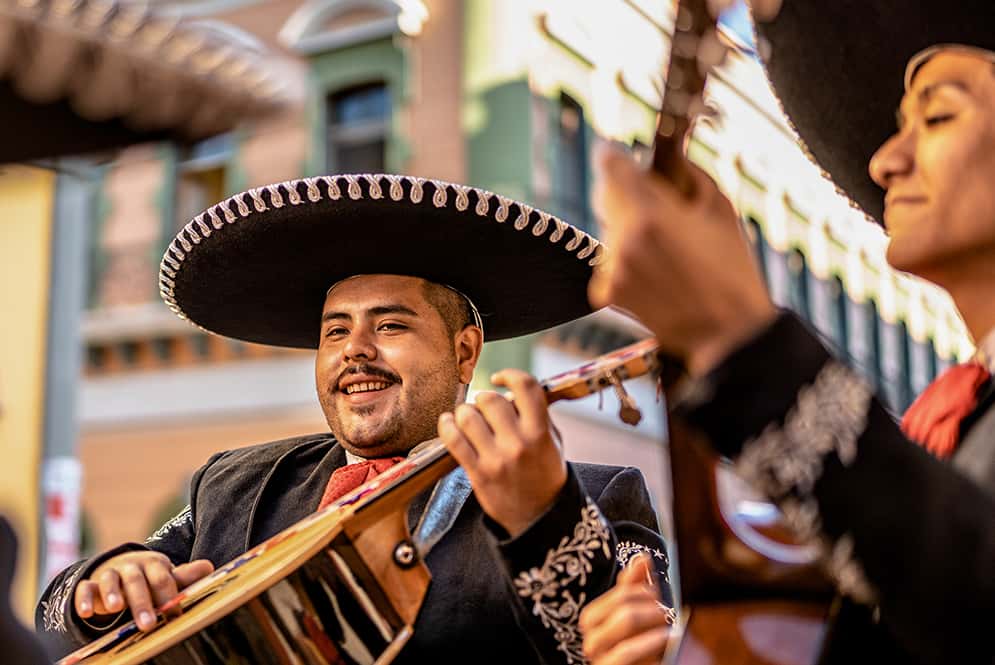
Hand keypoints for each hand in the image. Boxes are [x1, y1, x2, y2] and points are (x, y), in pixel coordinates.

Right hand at [74, 551, 213, 631]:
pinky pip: (85, 588)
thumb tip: (209, 567)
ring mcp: (110, 573)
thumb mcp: (166, 577)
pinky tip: (86, 613)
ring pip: (110, 580)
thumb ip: (185, 577)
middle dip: (143, 602)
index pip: (163, 578)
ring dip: (112, 593)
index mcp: (155, 564)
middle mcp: (132, 566)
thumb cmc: (151, 579)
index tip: (174, 616)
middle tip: (148, 624)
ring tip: (116, 608)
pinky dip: (84, 599)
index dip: (168, 596)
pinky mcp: (91, 584)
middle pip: (137, 580)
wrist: (120, 569)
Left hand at [438, 368, 566, 537]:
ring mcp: (496, 459)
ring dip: (464, 413)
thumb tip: (513, 391)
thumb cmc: (545, 476)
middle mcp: (518, 442)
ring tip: (469, 419)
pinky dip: (446, 425)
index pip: (525, 387)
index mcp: (540, 432)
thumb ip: (537, 415)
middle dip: (484, 400)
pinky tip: (449, 423)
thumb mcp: (553, 443)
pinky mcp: (478, 473)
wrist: (539, 517)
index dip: (509, 375)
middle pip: (489, 400)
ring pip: (467, 416)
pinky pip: (453, 440)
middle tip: (485, 409)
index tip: (500, 378)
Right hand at [580, 553, 674, 664]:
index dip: (640, 591)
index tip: (657, 596)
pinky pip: (625, 652)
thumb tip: (642, 558)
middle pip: (621, 604)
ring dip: (654, 619)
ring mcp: (600, 659)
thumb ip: (638, 589)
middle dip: (650, 605)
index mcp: (595, 623)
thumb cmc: (648, 651)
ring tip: (670, 628)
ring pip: (624, 620)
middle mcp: (593, 640)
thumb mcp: (644, 617)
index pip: (616, 595)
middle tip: (666, 613)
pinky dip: (649, 641)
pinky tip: (666, 638)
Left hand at [588, 145, 775, 375]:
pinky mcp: (607, 292)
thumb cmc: (732, 270)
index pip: (610, 165)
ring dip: (628, 230)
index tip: (630, 164)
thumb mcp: (720, 209)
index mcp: (649, 215)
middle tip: (660, 210)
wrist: (728, 333)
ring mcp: (612, 269)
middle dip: (628, 195)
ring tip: (667, 251)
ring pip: (609, 229)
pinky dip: (627, 261)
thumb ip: (688, 174)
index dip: (622, 160)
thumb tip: (668, 156)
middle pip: (606, 195)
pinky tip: (658, 274)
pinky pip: (610, 261)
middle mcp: (622, 241)